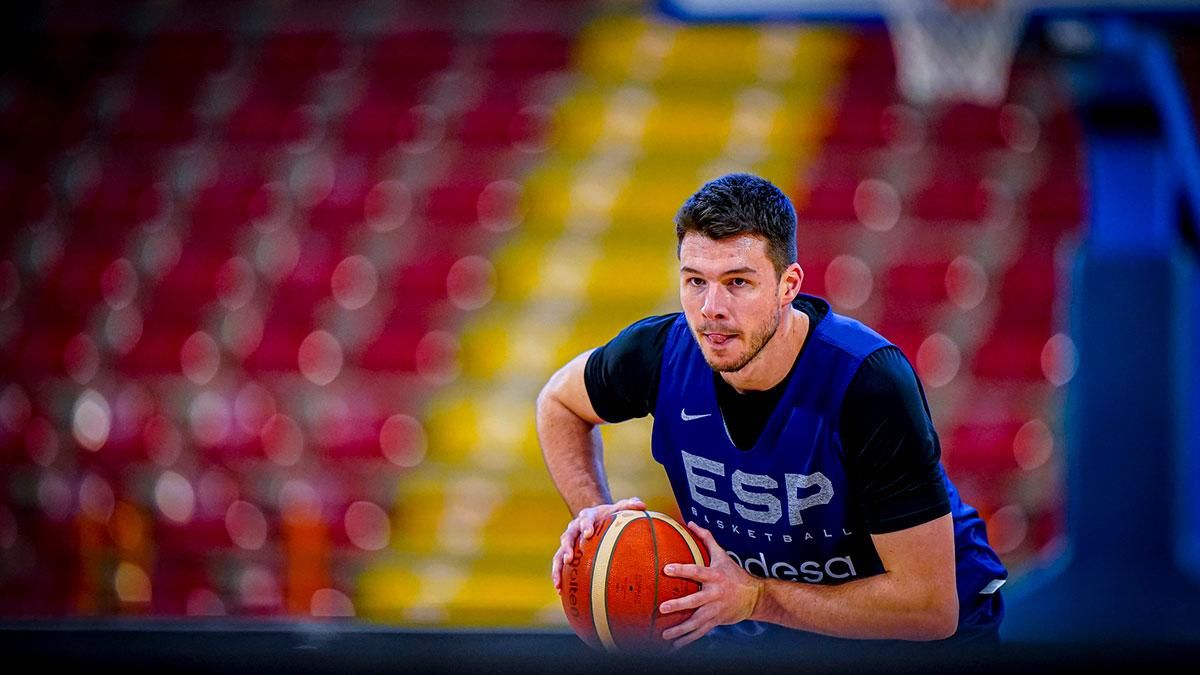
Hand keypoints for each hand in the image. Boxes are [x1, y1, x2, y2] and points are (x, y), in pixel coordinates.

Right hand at [551, 496, 645, 590]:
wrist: (595, 517)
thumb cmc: (609, 515)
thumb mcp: (619, 508)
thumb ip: (629, 505)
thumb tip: (642, 505)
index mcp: (586, 516)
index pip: (585, 519)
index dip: (585, 525)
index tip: (588, 534)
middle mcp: (574, 528)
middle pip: (567, 536)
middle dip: (567, 548)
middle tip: (569, 558)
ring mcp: (568, 541)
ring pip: (559, 553)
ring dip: (558, 567)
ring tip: (558, 581)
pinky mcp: (565, 553)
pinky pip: (559, 564)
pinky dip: (558, 576)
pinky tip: (559, 589)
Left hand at [658, 521, 763, 648]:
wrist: (755, 597)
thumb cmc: (734, 574)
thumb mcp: (723, 555)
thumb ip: (706, 539)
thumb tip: (691, 522)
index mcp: (715, 577)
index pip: (697, 571)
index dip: (682, 570)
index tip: (666, 569)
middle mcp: (714, 594)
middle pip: (695, 601)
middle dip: (679, 605)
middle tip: (663, 607)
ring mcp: (715, 610)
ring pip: (696, 621)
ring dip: (680, 629)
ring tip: (664, 634)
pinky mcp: (715, 621)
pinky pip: (700, 632)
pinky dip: (687, 640)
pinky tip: (674, 647)